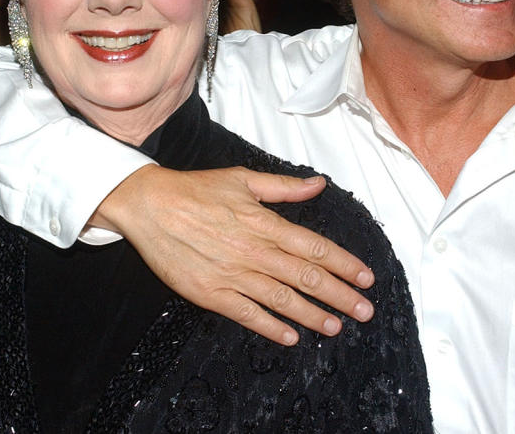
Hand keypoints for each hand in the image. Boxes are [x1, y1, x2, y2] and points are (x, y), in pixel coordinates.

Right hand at [92, 165, 374, 345]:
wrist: (149, 206)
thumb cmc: (195, 189)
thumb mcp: (242, 178)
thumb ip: (283, 187)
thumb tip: (318, 184)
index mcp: (264, 222)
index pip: (313, 247)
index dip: (343, 264)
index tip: (366, 277)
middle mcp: (253, 251)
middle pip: (305, 276)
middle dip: (339, 295)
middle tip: (365, 310)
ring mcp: (232, 274)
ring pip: (281, 299)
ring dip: (312, 315)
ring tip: (336, 326)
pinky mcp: (211, 292)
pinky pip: (247, 313)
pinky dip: (270, 327)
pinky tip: (291, 337)